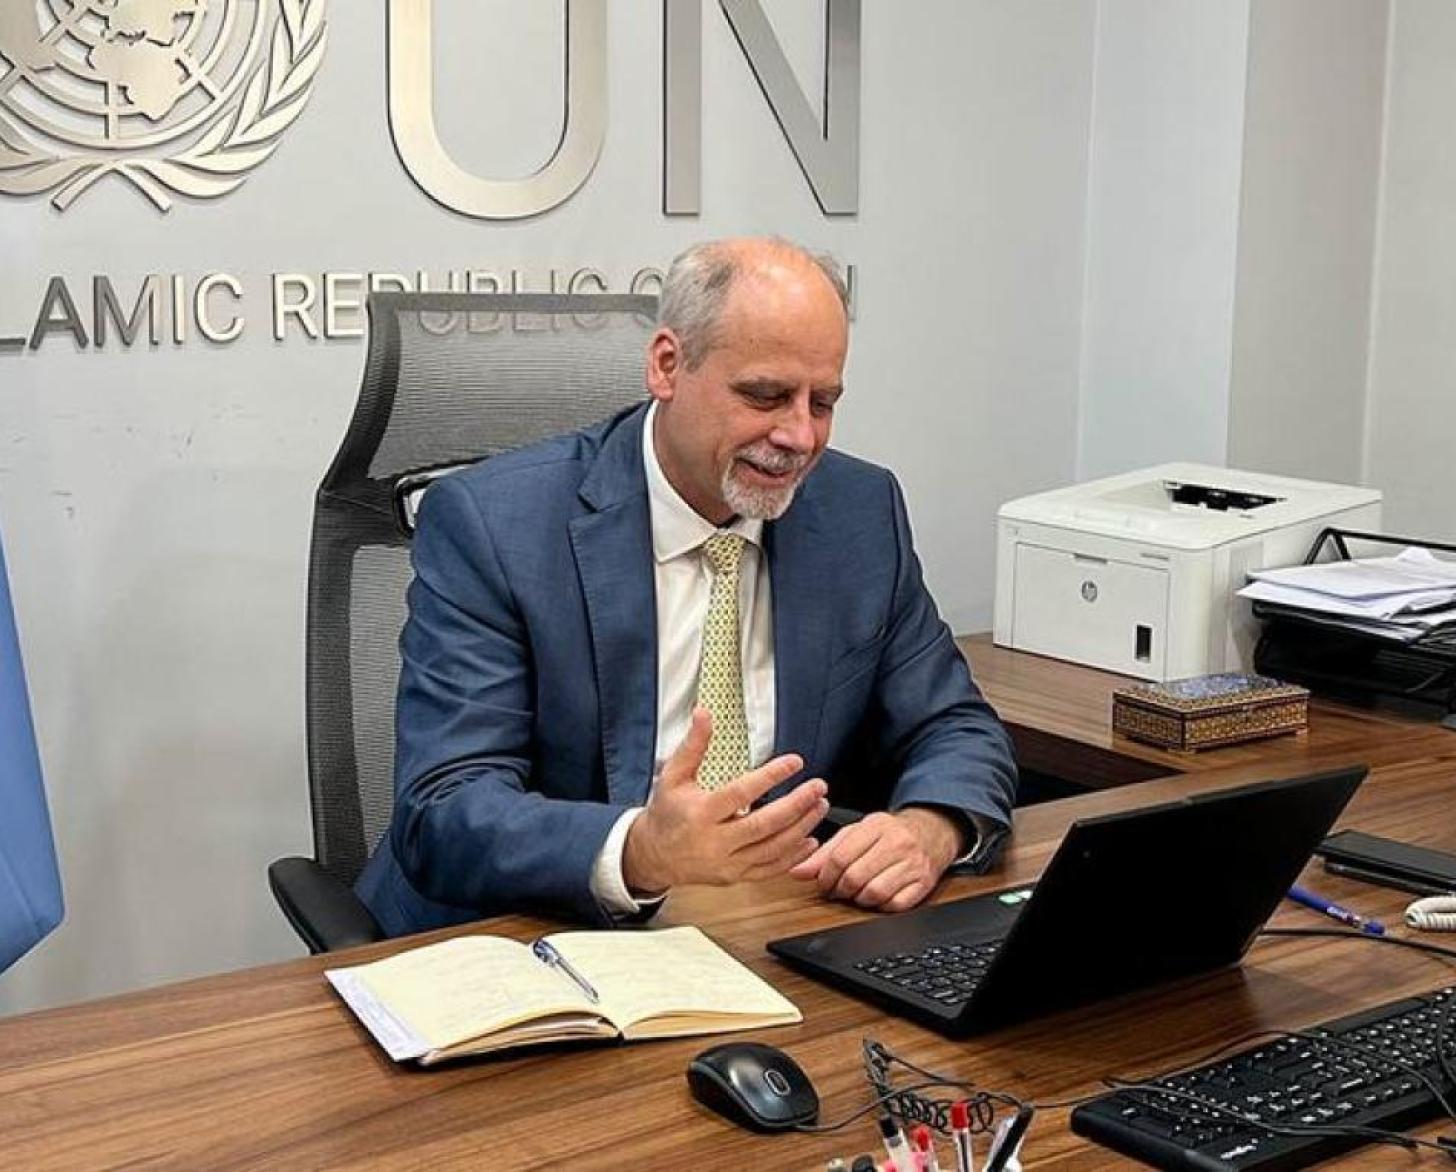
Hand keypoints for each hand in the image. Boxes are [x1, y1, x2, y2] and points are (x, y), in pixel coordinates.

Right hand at [622, 707, 828, 892]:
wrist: (654, 855)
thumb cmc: (666, 813)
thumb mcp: (673, 775)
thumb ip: (693, 745)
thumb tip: (704, 713)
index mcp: (700, 813)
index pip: (741, 793)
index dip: (770, 776)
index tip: (794, 762)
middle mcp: (715, 841)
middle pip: (764, 825)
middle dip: (796, 805)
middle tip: (818, 787)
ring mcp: (727, 863)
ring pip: (772, 848)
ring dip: (801, 828)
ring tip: (819, 806)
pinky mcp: (735, 877)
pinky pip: (769, 870)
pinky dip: (793, 857)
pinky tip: (810, 840)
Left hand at [789, 807, 962, 911]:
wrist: (932, 832)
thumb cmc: (889, 834)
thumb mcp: (856, 833)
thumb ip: (826, 852)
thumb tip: (798, 872)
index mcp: (875, 826)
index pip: (840, 857)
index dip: (825, 876)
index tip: (823, 883)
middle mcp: (896, 843)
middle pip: (855, 877)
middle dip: (840, 890)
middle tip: (838, 891)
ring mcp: (913, 864)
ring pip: (874, 893)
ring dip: (860, 899)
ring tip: (858, 892)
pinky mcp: (924, 883)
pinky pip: (896, 905)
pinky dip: (882, 906)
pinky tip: (878, 897)